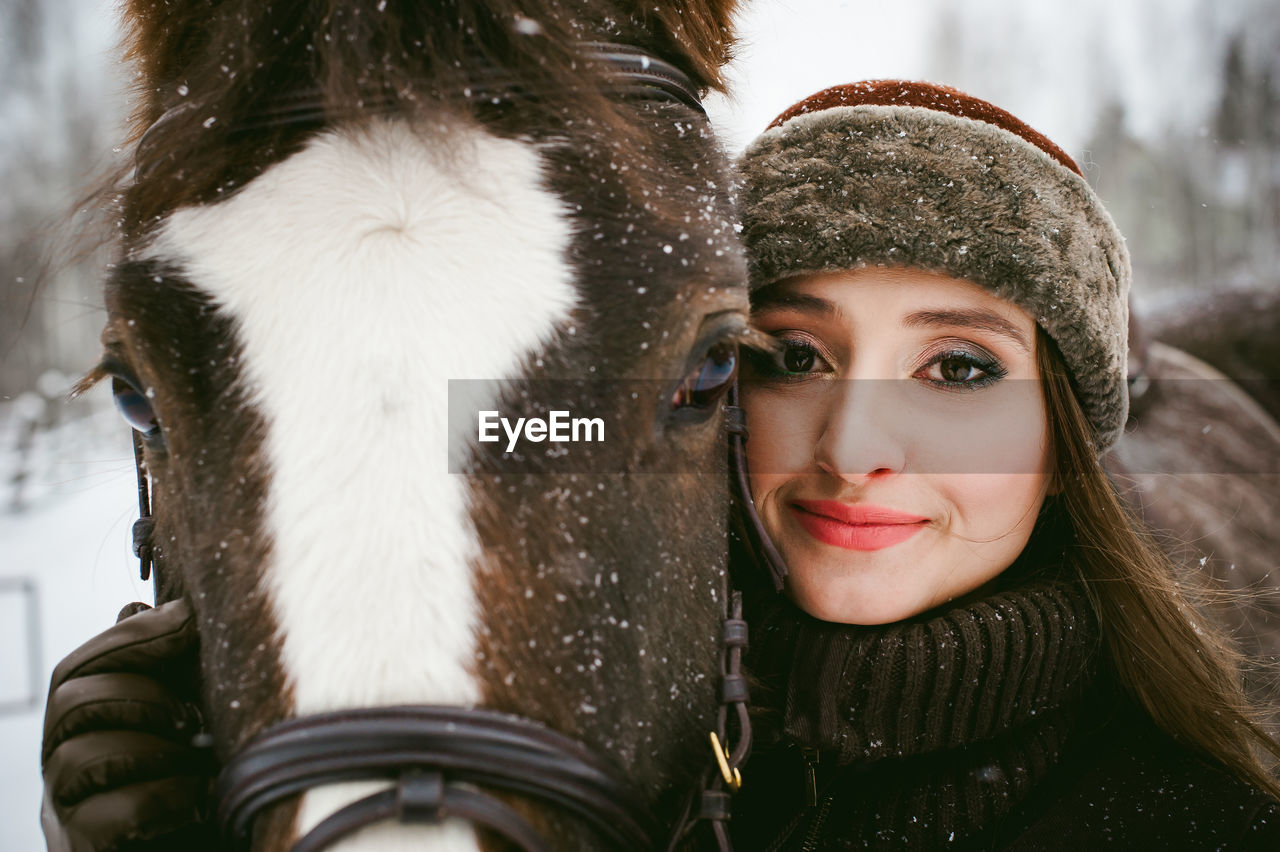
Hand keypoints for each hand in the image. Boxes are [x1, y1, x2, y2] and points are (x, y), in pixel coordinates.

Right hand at [41, 599, 218, 850]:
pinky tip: (203, 793)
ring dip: (155, 748)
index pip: (77, 669)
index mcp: (82, 731)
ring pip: (81, 756)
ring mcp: (66, 816)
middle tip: (193, 714)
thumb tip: (132, 603)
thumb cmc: (205, 790)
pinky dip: (169, 794)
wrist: (227, 845)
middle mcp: (61, 771)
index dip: (130, 636)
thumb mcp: (190, 721)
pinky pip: (114, 811)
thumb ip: (165, 672)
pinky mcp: (87, 850)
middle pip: (69, 702)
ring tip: (200, 758)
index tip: (189, 618)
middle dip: (141, 691)